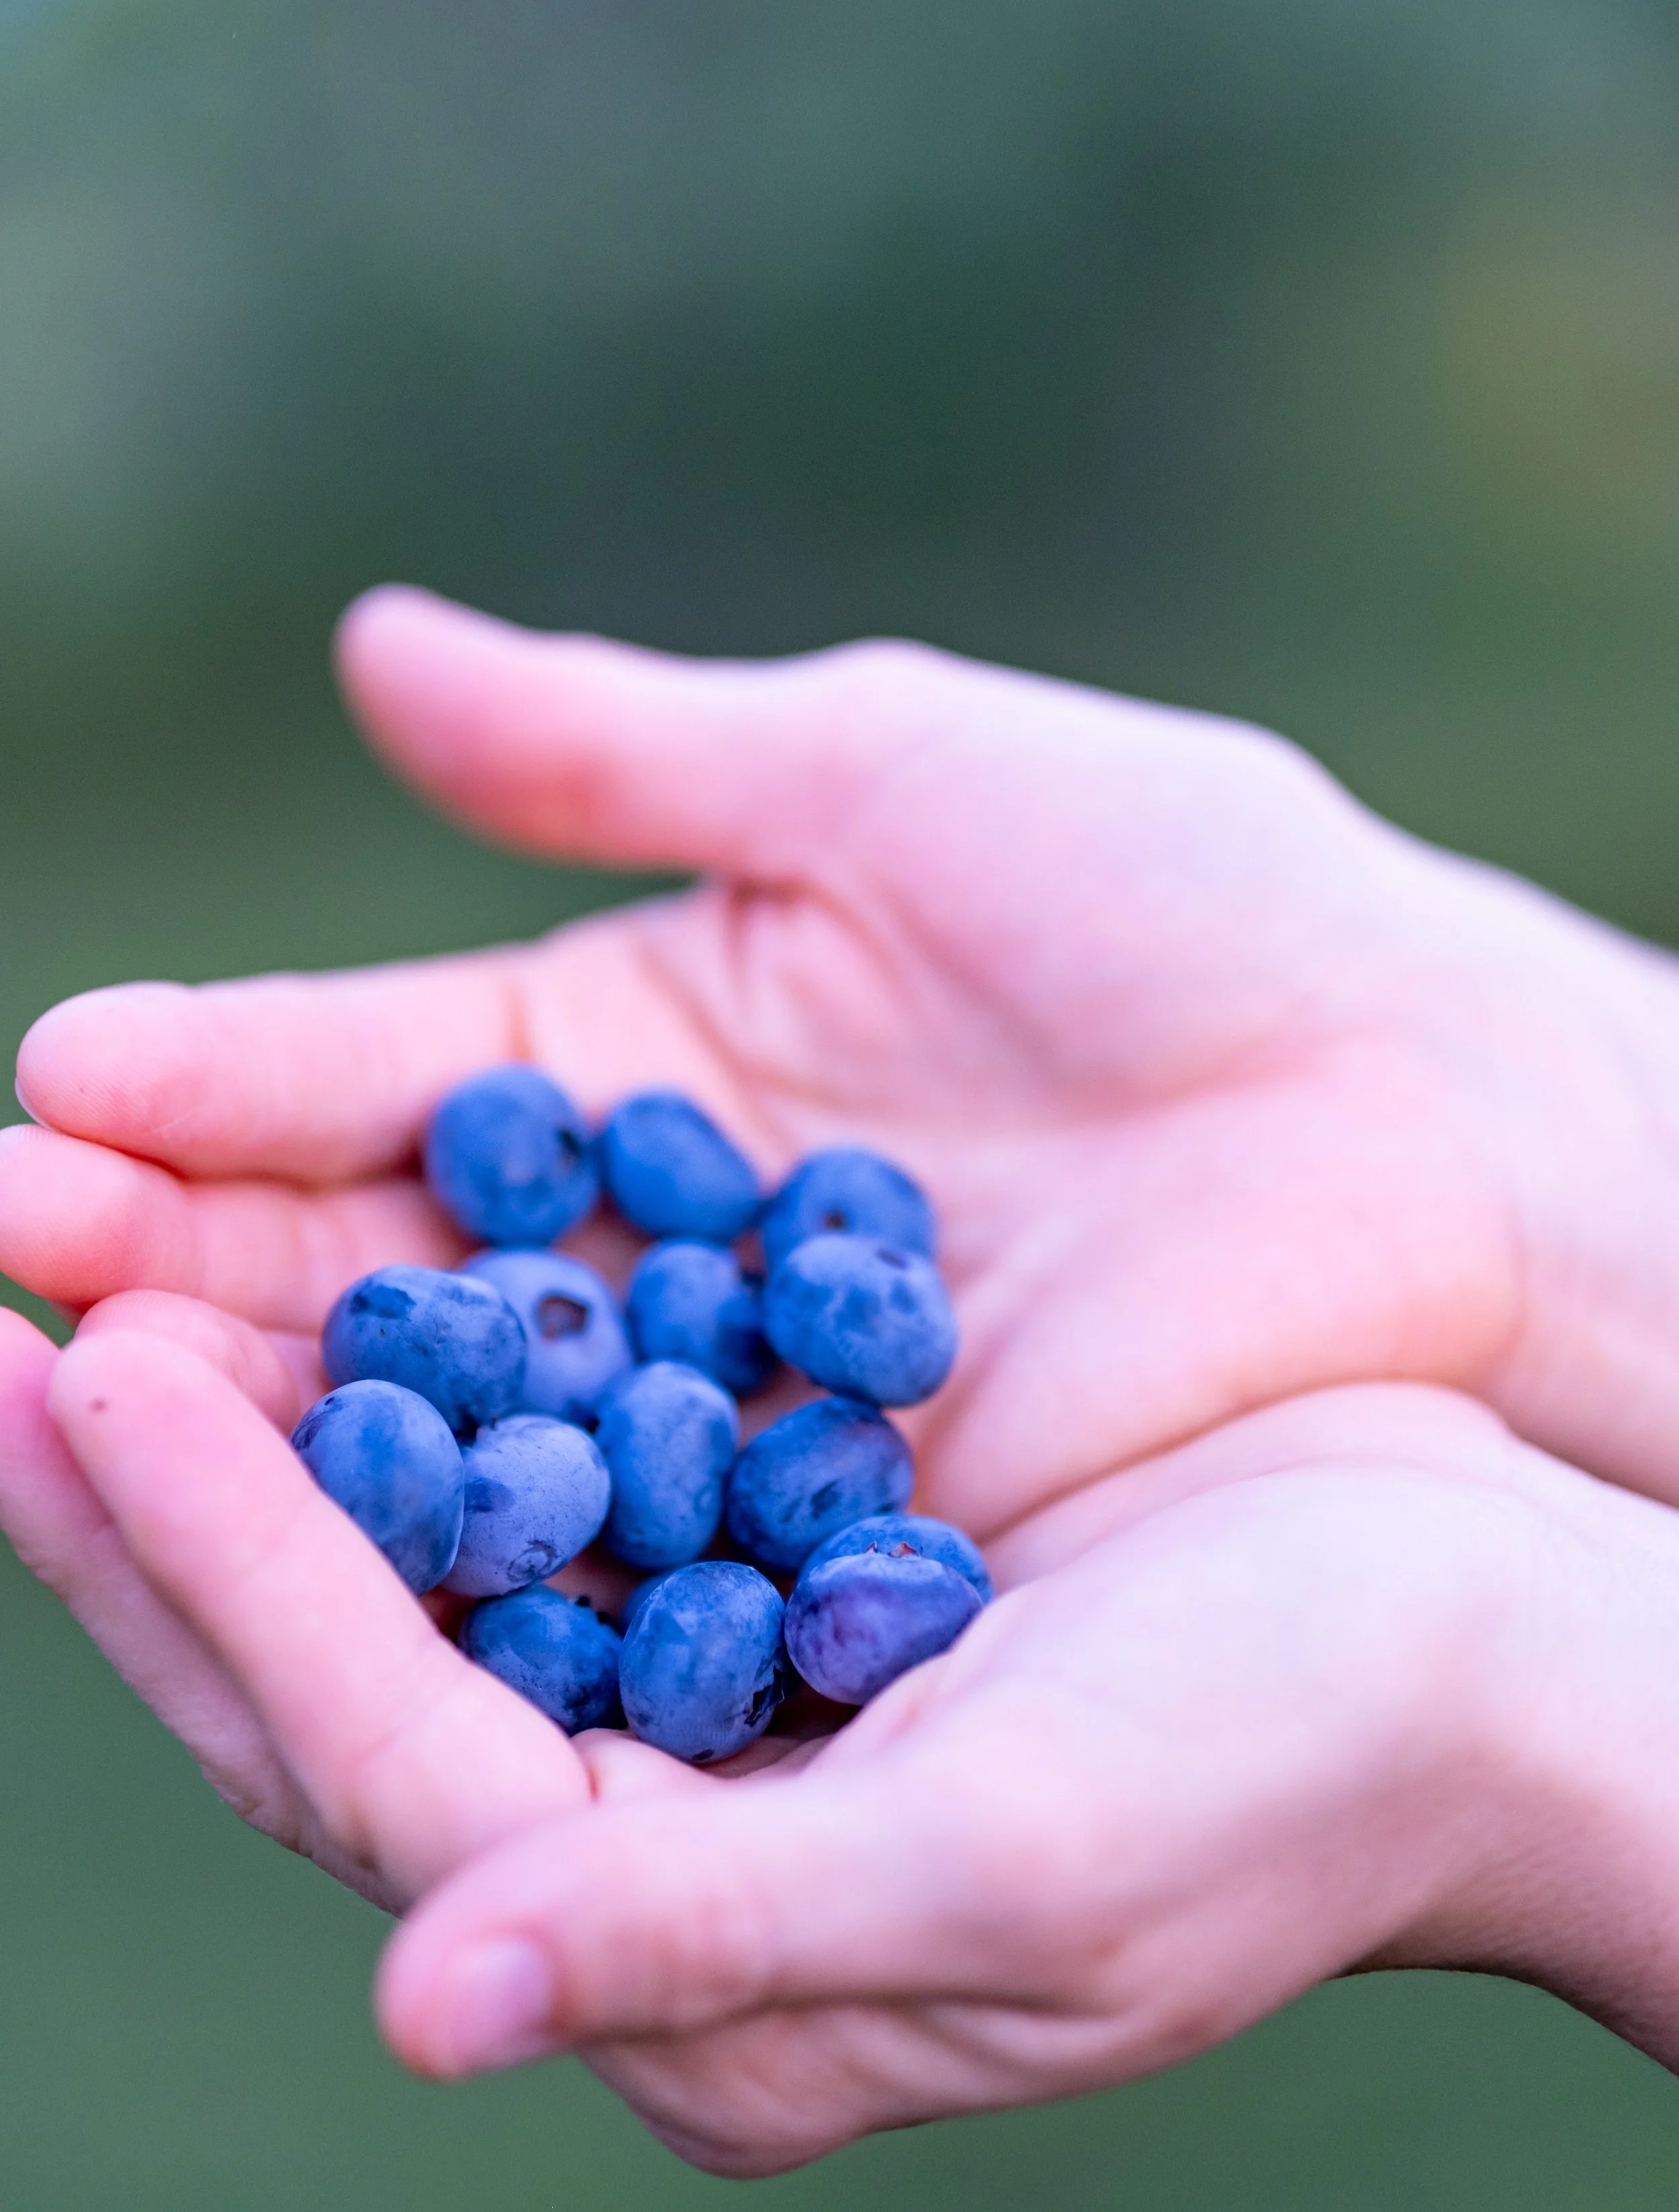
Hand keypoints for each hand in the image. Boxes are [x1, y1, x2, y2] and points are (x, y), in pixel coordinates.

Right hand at [6, 587, 1678, 1528]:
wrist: (1433, 1115)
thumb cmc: (1189, 902)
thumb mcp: (887, 776)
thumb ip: (622, 748)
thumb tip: (365, 642)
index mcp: (632, 1046)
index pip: (370, 1072)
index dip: (207, 1082)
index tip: (40, 1096)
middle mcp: (643, 1240)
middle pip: (371, 1264)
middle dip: (181, 1261)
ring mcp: (726, 1401)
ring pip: (464, 1425)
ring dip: (281, 1421)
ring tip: (89, 1404)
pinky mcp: (821, 1534)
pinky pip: (619, 1554)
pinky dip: (482, 1557)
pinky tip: (330, 1568)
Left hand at [19, 1305, 1678, 2174]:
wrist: (1475, 1638)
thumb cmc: (1295, 1763)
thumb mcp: (1015, 1858)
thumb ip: (718, 1936)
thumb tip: (425, 2006)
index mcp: (700, 1961)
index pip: (389, 1759)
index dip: (232, 1570)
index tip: (87, 1375)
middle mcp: (667, 1842)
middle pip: (348, 1664)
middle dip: (161, 1501)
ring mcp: (708, 1701)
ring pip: (419, 1549)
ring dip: (261, 1405)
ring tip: (95, 1254)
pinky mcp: (763, 1568)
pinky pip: (544, 1458)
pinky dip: (428, 1351)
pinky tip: (331, 1238)